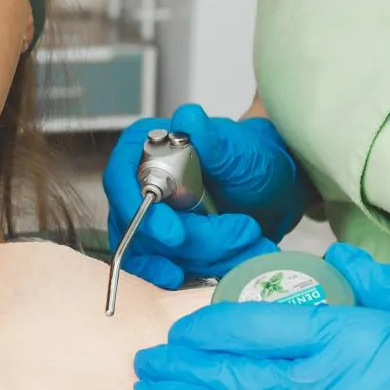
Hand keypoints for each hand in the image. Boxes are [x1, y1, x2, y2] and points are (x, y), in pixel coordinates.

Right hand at [100, 106, 307, 287]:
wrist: (269, 188)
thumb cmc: (248, 158)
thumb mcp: (235, 147)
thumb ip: (211, 137)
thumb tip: (188, 118)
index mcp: (144, 150)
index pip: (119, 180)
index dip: (139, 210)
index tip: (175, 234)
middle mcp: (138, 186)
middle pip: (141, 228)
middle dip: (197, 240)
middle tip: (244, 230)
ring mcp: (149, 221)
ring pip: (159, 256)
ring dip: (210, 256)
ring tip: (252, 239)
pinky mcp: (163, 250)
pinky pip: (171, 270)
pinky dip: (206, 271)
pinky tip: (232, 265)